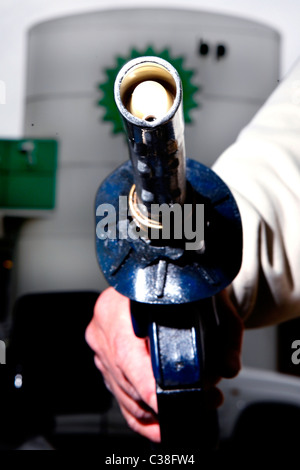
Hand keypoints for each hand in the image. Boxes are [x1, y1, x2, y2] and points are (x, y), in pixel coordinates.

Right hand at [85, 287, 243, 442]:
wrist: (168, 276)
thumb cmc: (183, 286)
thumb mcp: (210, 298)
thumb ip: (226, 332)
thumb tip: (228, 367)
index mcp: (117, 306)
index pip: (126, 353)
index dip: (145, 384)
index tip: (164, 402)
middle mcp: (103, 328)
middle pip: (126, 380)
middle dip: (161, 402)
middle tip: (203, 402)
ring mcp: (101, 347)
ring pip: (123, 394)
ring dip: (154, 412)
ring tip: (193, 408)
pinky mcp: (106, 362)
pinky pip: (119, 397)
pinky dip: (141, 417)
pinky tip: (162, 427)